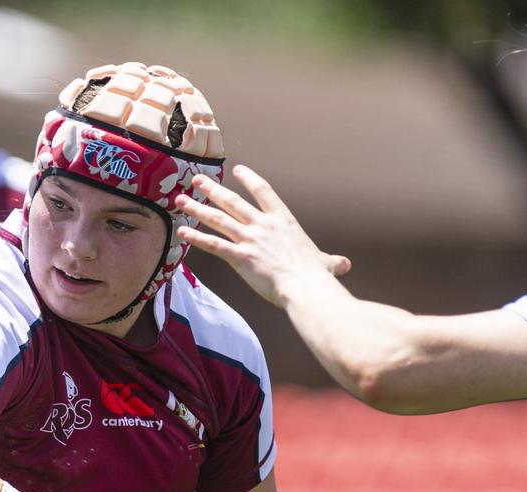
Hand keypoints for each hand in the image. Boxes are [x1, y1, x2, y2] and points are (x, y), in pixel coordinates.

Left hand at [174, 166, 350, 307]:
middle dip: (213, 189)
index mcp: (283, 221)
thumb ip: (332, 262)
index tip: (237, 170)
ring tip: (181, 199)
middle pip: (233, 201)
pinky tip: (181, 231)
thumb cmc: (317, 277)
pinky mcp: (240, 257)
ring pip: (218, 219)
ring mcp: (250, 240)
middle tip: (197, 179)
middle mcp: (263, 225)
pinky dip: (196, 237)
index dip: (249, 179)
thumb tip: (345, 266)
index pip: (264, 192)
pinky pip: (213, 244)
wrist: (306, 287)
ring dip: (197, 208)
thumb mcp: (326, 264)